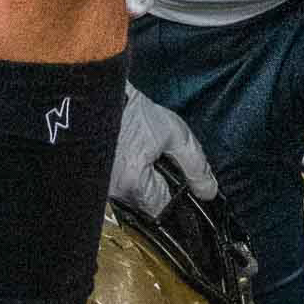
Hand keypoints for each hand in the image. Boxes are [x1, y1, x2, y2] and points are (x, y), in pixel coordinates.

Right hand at [109, 84, 216, 219]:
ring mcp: (100, 188)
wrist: (98, 95)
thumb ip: (195, 165)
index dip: (173, 193)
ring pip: (130, 197)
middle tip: (154, 156)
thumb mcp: (173, 133)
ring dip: (140, 182)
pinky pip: (116, 187)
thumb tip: (209, 191)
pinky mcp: (94, 178)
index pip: (163, 208)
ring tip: (140, 154)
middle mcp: (112, 193)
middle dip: (156, 186)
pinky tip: (127, 156)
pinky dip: (125, 176)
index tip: (173, 174)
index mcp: (133, 184)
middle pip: (144, 204)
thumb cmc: (132, 111)